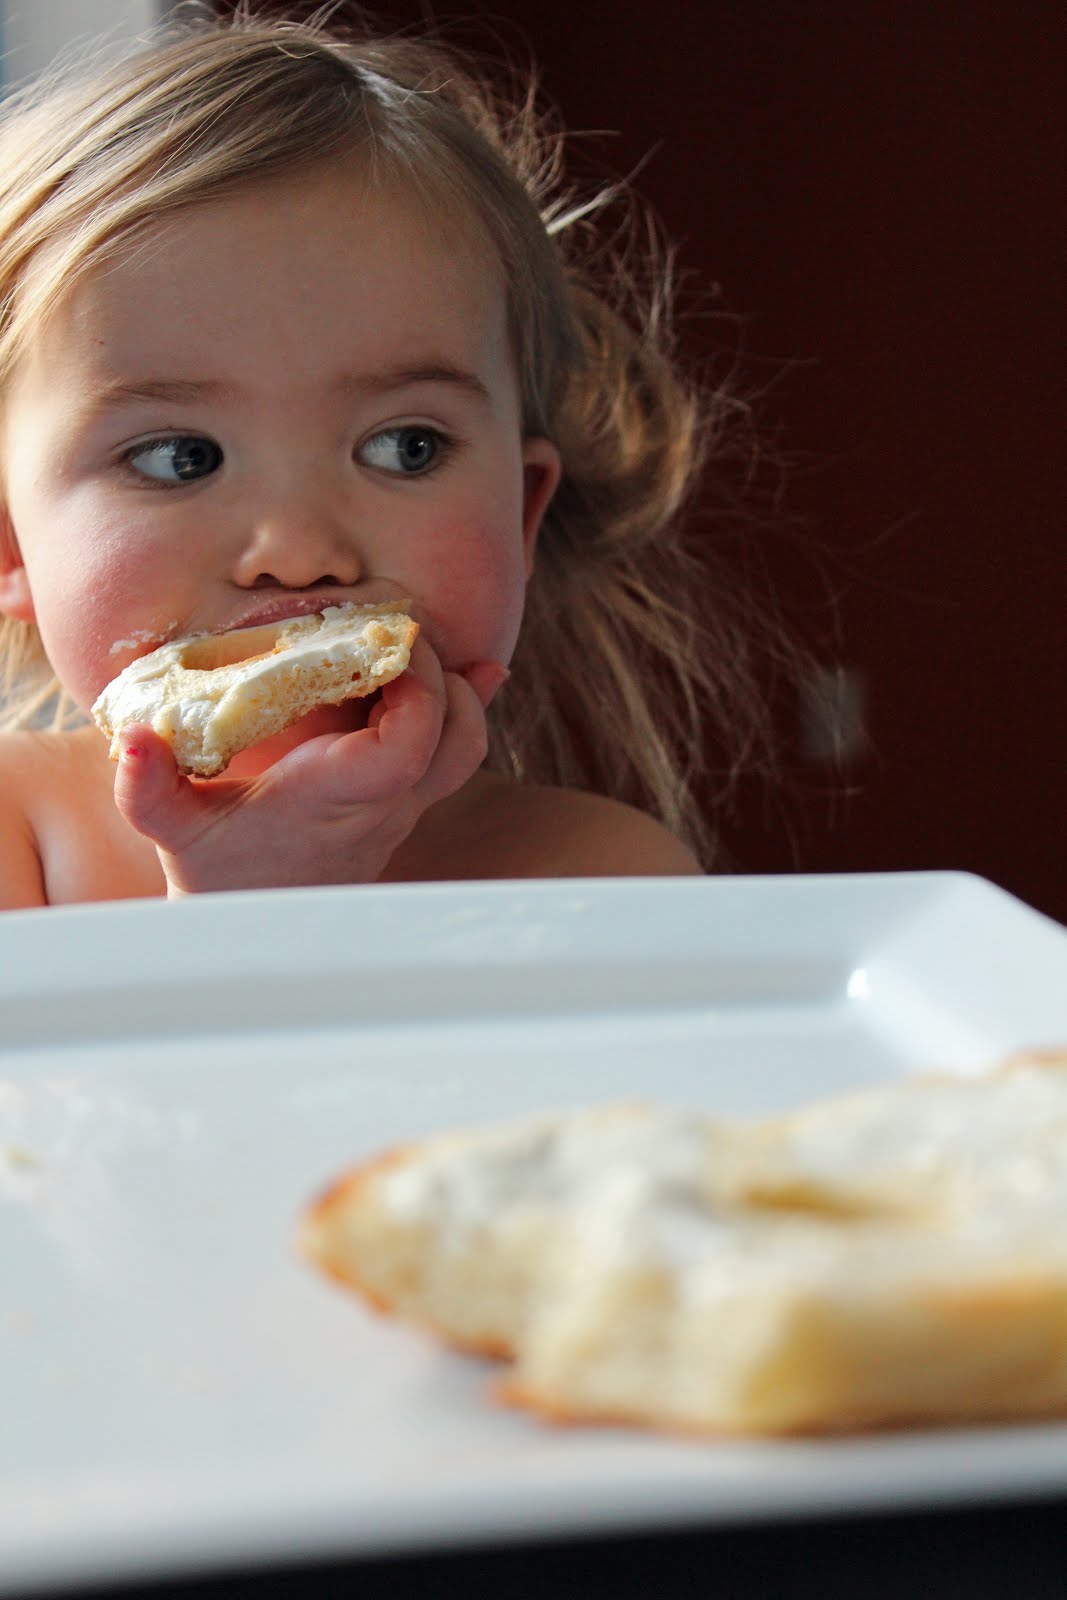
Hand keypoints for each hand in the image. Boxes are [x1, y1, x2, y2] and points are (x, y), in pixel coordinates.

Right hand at [111, 641, 506, 895]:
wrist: (252, 922)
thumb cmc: (216, 867)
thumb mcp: (170, 826)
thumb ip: (145, 787)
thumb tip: (134, 738)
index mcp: (331, 798)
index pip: (406, 750)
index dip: (417, 693)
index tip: (385, 646)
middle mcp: (381, 804)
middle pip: (455, 741)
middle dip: (441, 676)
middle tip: (397, 632)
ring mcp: (402, 807)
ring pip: (466, 750)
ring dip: (458, 691)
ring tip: (418, 646)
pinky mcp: (405, 802)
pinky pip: (457, 755)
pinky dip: (469, 707)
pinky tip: (479, 670)